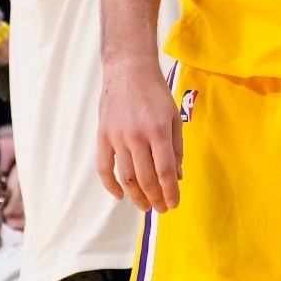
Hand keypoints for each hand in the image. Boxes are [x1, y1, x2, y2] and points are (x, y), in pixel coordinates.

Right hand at [97, 59, 183, 210]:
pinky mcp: (103, 136)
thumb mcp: (174, 118)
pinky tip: (120, 195)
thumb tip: (176, 177)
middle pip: (146, 179)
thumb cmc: (156, 94)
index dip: (170, 192)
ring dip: (136, 196)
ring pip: (126, 176)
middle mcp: (137, 136)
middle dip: (155, 199)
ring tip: (145, 206)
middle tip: (161, 209)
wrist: (128, 71)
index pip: (165, 172)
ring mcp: (117, 137)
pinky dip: (110, 185)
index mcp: (159, 131)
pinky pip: (104, 167)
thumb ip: (176, 149)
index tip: (174, 204)